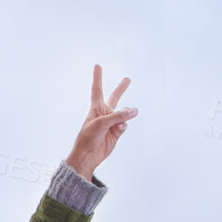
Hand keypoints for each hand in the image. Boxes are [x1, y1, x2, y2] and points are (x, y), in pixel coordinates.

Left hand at [65, 65, 136, 180]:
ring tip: (120, 122)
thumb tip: (134, 111)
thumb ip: (118, 115)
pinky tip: (118, 129)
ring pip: (125, 112)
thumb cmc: (88, 137)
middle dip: (121, 88)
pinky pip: (125, 124)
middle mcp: (105, 113)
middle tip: (127, 79)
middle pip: (115, 97)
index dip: (98, 77)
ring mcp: (112, 122)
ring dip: (126, 114)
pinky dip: (123, 125)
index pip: (97, 88)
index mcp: (96, 108)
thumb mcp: (101, 123)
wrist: (88, 155)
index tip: (97, 65)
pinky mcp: (117, 131)